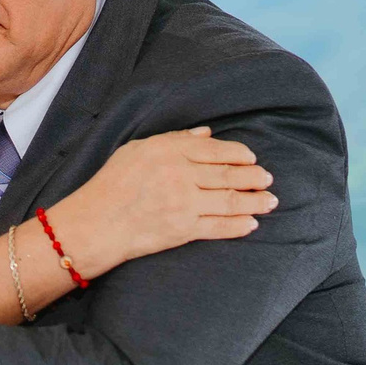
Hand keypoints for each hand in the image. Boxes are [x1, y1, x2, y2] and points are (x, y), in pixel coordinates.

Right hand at [53, 127, 275, 276]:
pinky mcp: (183, 229)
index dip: (239, 154)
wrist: (95, 223)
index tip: (252, 158)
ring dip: (255, 201)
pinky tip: (252, 223)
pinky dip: (239, 225)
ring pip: (230, 200)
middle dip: (253, 177)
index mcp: (169, 151)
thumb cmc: (111, 184)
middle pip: (228, 174)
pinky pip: (219, 226)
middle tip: (268, 179)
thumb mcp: (136, 150)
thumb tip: (207, 134)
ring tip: (270, 201)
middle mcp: (180, 175)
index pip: (215, 149)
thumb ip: (174, 140)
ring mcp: (183, 203)